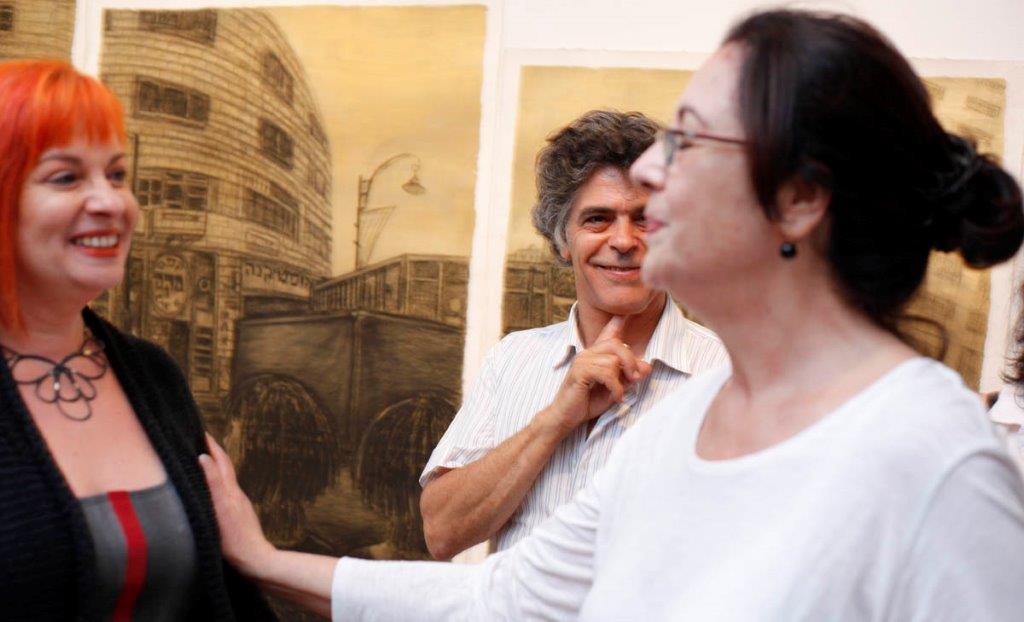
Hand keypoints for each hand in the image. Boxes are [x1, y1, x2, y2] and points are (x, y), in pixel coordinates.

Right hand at [200, 433, 277, 577]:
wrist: (254, 559)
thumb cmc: (234, 539)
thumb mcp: (220, 509)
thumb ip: (213, 483)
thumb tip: (203, 458)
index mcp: (229, 491)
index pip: (220, 461)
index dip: (211, 446)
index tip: (201, 432)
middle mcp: (235, 494)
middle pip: (225, 467)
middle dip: (214, 451)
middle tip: (202, 438)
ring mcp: (238, 504)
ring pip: (226, 478)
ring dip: (216, 465)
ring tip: (205, 457)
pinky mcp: (238, 515)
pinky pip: (227, 491)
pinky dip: (219, 481)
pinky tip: (214, 487)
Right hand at [540, 316, 652, 434]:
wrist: (566, 417)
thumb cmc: (588, 402)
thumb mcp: (615, 389)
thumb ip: (629, 377)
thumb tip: (648, 366)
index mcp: (595, 354)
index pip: (608, 333)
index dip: (617, 321)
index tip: (626, 312)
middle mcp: (588, 353)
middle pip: (617, 345)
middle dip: (630, 362)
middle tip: (635, 379)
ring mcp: (582, 361)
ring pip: (613, 360)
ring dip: (622, 380)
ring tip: (620, 393)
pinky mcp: (579, 372)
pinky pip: (606, 373)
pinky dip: (615, 387)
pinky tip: (615, 397)